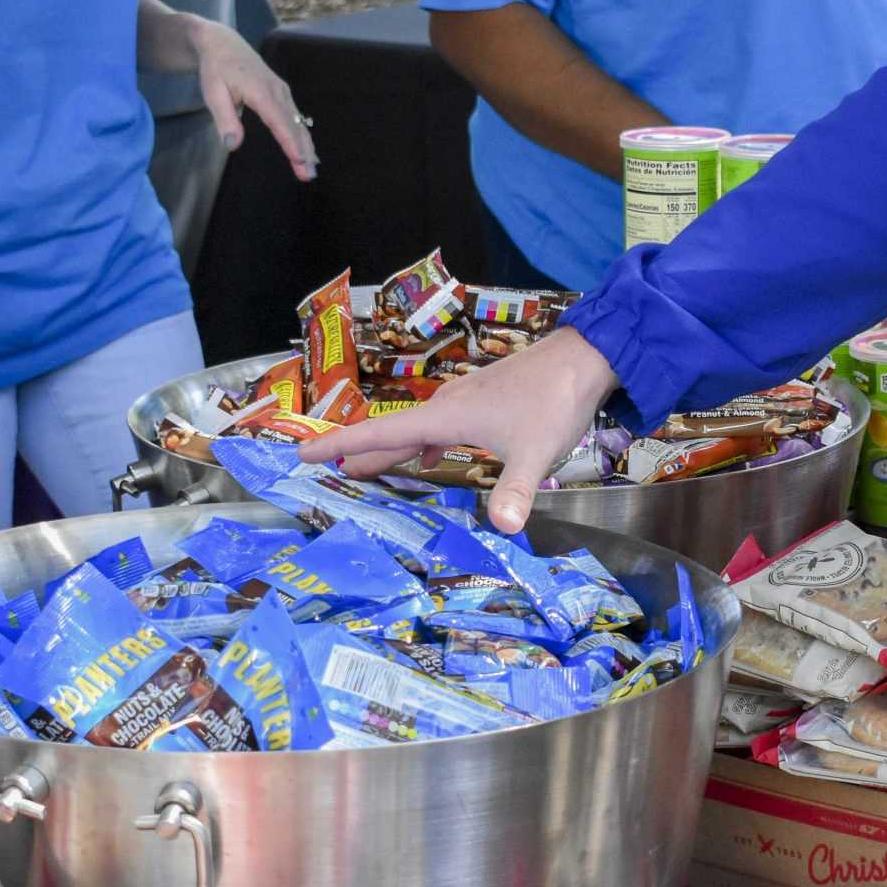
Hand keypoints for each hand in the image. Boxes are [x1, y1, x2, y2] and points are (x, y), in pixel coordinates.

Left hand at [188, 16, 318, 183]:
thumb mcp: (213, 94)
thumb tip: (233, 146)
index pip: (279, 122)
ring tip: (312, 169)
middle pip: (294, 125)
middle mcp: (277, 91)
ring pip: (298, 122)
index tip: (300, 161)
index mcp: (261, 92)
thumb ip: (224, 120)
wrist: (223, 44)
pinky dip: (303, 135)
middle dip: (302, 151)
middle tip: (308, 175)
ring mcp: (282, 91)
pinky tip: (307, 150)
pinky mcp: (282, 93)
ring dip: (306, 146)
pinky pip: (296, 117)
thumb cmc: (216, 69)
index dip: (290, 143)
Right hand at [307, 328, 621, 532]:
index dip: (339, 444)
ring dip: (388, 450)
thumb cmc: (554, 401)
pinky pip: (439, 428)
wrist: (585, 359)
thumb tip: (504, 528)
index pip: (380, 432)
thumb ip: (516, 490)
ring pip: (414, 431)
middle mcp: (447, 406)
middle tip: (317, 468)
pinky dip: (422, 446)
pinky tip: (429, 459)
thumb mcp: (536, 452)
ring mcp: (465, 402)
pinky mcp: (483, 403)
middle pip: (390, 433)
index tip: (301, 453)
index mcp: (446, 417)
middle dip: (355, 451)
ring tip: (361, 469)